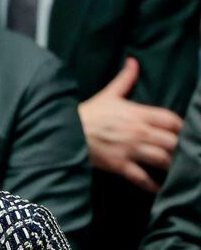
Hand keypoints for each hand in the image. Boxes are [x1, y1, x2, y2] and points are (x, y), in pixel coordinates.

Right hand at [78, 57, 182, 192]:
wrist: (66, 132)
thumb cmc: (87, 114)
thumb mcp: (108, 94)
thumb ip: (125, 78)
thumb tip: (133, 61)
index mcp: (138, 113)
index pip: (171, 120)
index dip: (181, 127)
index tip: (182, 133)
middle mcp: (138, 132)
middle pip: (172, 141)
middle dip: (179, 147)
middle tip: (182, 153)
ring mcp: (129, 150)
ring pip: (162, 159)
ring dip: (171, 165)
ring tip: (176, 170)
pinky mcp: (119, 165)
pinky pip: (141, 177)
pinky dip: (152, 185)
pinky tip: (159, 188)